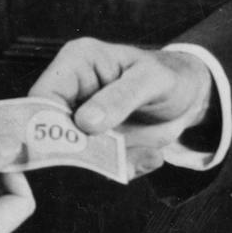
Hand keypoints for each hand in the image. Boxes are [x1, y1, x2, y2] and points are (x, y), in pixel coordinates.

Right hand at [29, 38, 212, 175]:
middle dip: (83, 153)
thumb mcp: (151, 81)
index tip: (76, 147)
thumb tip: (85, 122)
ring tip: (145, 155)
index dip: (48, 125)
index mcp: (76, 64)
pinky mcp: (98, 145)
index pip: (43, 97)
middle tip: (118, 158)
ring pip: (77, 156)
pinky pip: (102, 167)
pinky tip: (149, 156)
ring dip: (109, 165)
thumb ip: (120, 98)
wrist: (189, 97)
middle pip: (52, 131)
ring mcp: (82, 122)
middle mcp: (72, 93)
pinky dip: (125, 168)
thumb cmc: (168, 77)